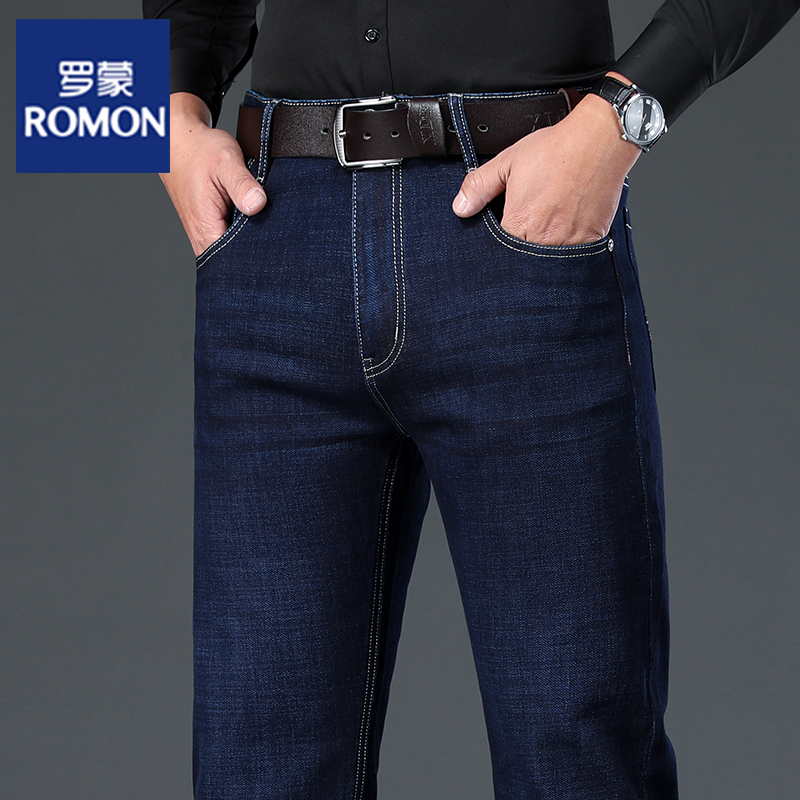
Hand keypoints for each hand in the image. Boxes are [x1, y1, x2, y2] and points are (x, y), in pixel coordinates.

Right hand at [159, 93, 266, 256]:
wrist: (177, 142)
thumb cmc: (200, 151)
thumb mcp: (226, 161)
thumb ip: (242, 184)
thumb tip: (257, 204)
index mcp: (205, 228)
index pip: (233, 262)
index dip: (254, 259)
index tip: (272, 250)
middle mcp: (201, 237)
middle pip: (234, 261)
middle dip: (255, 254)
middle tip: (275, 241)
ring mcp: (204, 234)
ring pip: (231, 252)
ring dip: (249, 243)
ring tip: (265, 230)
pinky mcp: (208, 228)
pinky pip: (228, 240)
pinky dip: (242, 234)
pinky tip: (254, 223)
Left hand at [452, 87, 641, 246]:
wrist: (600, 140)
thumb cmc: (557, 149)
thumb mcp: (508, 161)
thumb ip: (479, 187)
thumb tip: (460, 207)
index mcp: (519, 224)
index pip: (499, 251)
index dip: (499, 244)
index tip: (507, 230)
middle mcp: (544, 239)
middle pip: (524, 259)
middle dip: (522, 246)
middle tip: (532, 222)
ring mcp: (569, 243)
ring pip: (549, 261)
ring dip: (545, 248)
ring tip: (550, 222)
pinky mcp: (591, 240)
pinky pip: (575, 255)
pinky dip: (569, 246)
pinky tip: (567, 224)